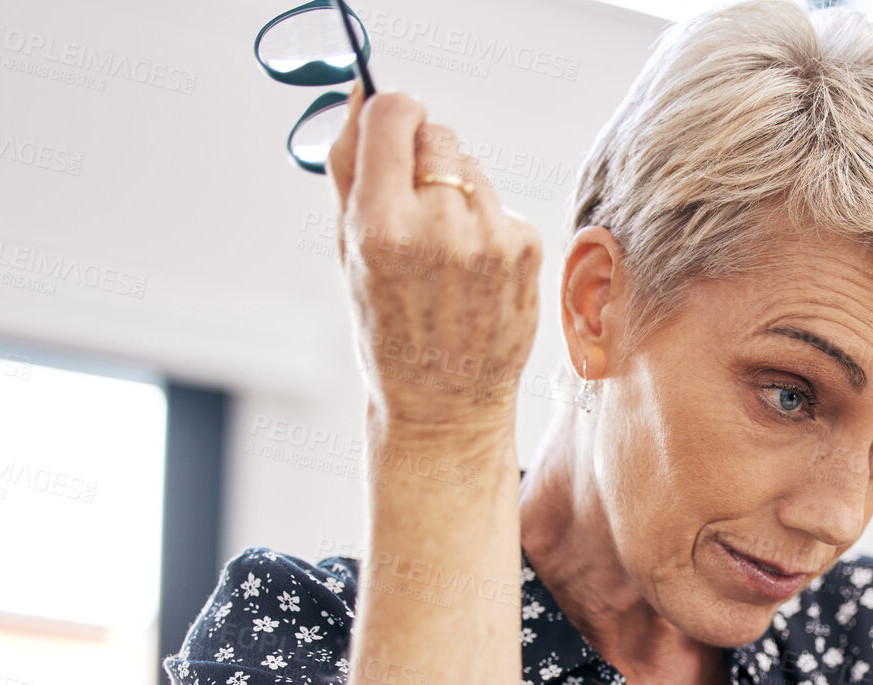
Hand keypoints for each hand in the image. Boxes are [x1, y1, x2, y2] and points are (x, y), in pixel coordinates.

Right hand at [326, 87, 541, 441]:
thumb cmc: (387, 327)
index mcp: (381, 225)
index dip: (390, 117)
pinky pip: (498, 201)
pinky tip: (472, 269)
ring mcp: (489, 237)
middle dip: (422, 159)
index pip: (394, 112)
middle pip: (437, 133)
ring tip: (443, 251)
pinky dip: (484, 222)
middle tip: (413, 213)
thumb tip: (361, 92)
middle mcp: (440, 227)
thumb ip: (349, 167)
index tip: (390, 137)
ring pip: (471, 165)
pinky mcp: (525, 247)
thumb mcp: (347, 251)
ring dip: (455, 191)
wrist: (444, 402)